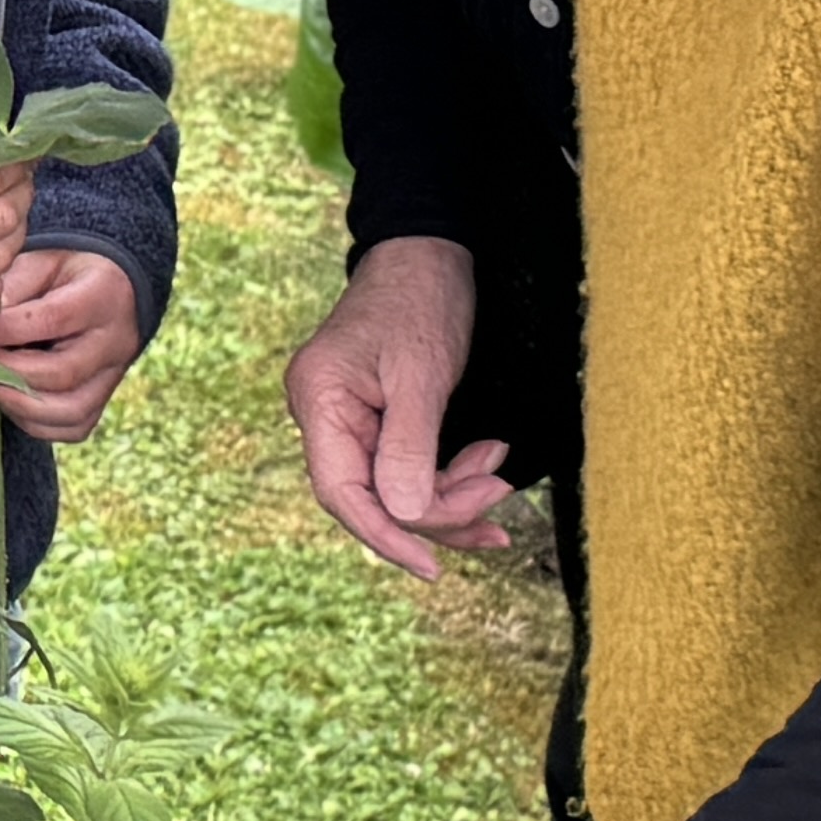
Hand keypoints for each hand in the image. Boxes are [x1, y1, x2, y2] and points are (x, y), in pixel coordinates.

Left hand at [0, 248, 139, 440]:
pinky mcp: (104, 398)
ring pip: (72, 411)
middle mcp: (115, 341)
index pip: (51, 319)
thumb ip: (7, 288)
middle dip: (7, 373)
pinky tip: (8, 401)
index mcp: (101, 295)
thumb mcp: (39, 261)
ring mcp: (114, 375)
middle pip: (62, 373)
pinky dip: (36, 423)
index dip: (4, 331)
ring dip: (19, 405)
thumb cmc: (66, 273)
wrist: (112, 288)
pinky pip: (74, 426)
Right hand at [281, 234, 519, 580]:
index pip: (341, 491)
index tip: (431, 565)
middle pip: (371, 496)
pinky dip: (448, 478)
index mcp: (320, 400)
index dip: (385, 535)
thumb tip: (403, 514)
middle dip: (437, 509)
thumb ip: (408, 447)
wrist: (427, 255)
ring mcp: (348, 419)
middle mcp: (324, 415)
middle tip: (496, 494)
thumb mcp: (422, 373)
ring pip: (393, 488)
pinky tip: (485, 470)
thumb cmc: (420, 300)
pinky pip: (405, 468)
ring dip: (451, 495)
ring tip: (500, 478)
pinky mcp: (375, 420)